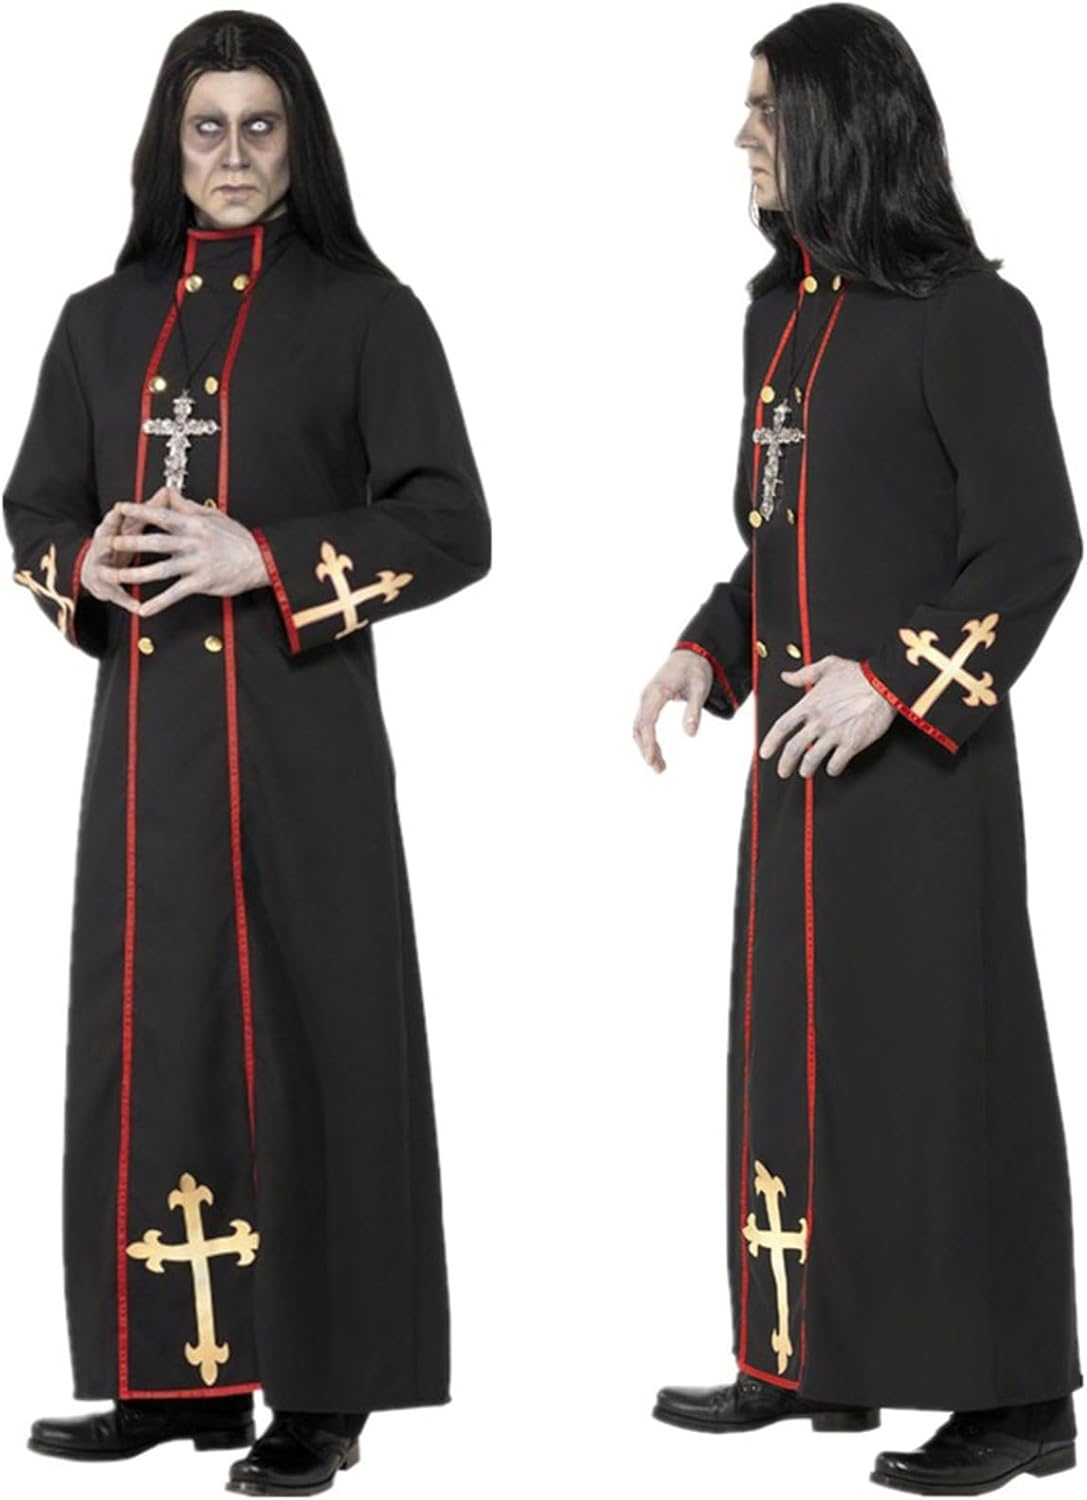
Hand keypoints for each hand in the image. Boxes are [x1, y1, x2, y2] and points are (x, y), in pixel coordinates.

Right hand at [79, 497, 161, 612]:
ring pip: (107, 570)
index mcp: (110, 530)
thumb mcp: (131, 526)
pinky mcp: (105, 587)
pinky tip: (138, 607)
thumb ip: (149, 511)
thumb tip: (166, 491)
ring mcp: (101, 568)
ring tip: (123, 577)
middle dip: (111, 542)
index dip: (116, 514)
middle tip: (116, 543)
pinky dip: (127, 600)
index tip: (120, 509)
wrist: (94, 570)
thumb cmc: (119, 544)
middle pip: (105, 542)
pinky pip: (117, 594)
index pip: (113, 519)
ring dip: (115, 574)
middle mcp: (102, 547)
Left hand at [105, 488, 270, 617]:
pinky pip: (176, 594)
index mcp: (194, 524)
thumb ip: (189, 507)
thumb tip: (169, 494)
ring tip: (118, 576)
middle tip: (111, 543)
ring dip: (137, 574)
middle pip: (156, 542)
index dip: (140, 511)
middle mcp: (193, 543)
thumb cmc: (238, 538)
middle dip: (131, 542)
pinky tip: (144, 609)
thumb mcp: (214, 515)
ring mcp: (196, 564)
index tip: (120, 508)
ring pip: (161, 570)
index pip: (162, 515)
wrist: (260, 559)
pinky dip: (159, 603)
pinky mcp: (202, 582)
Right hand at [632, 648, 712, 773]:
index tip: (652, 760)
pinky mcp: (650, 703)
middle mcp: (647, 696)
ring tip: (660, 768)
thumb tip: (690, 734)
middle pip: (639, 728)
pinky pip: (644, 725)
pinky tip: (657, 754)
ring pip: (640, 729)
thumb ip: (694, 710)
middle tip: (659, 770)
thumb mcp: (700, 688)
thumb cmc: (696, 670)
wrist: (691, 654)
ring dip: (646, 748)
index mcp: (656, 692)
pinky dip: (648, 741)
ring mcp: (646, 700)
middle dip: (646, 750)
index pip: (647, 722)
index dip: (648, 743)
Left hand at [759, 654, 895, 777]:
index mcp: (810, 704)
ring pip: (812, 758)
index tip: (765, 753)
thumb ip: (804, 673)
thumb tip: (786, 676)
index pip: (783, 726)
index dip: (771, 742)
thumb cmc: (858, 674)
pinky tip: (832, 769)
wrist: (885, 684)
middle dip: (785, 763)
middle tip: (782, 772)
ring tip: (805, 773)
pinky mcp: (852, 743)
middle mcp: (819, 721)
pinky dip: (832, 769)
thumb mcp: (828, 666)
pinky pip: (837, 762)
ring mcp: (835, 733)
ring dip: (806, 769)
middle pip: (794, 748)